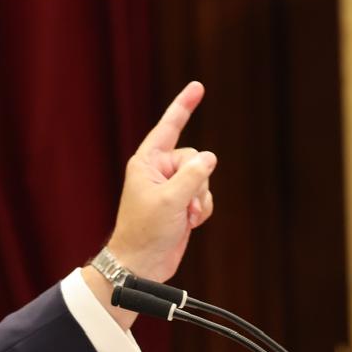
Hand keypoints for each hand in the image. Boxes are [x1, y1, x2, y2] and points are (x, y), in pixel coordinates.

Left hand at [107, 81, 213, 280]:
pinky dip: (202, 209)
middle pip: (195, 158)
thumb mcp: (170, 200)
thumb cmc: (146, 232)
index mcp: (147, 163)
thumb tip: (209, 158)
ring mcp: (172, 187)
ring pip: (203, 178)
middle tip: (183, 204)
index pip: (168, 128)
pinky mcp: (181, 203)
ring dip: (200, 199)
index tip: (198, 86)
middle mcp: (159, 171)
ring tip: (184, 217)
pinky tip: (189, 223)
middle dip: (197, 181)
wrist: (141, 265)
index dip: (183, 107)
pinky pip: (204, 195)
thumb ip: (193, 175)